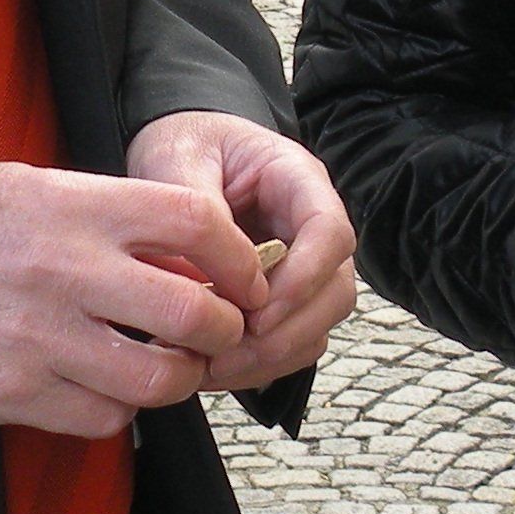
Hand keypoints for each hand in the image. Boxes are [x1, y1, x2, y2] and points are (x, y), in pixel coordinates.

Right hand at [0, 158, 267, 435]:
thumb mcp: (35, 187)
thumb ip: (113, 215)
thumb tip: (194, 253)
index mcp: (76, 207)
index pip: (195, 223)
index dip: (239, 256)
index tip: (246, 276)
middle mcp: (65, 271)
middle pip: (194, 312)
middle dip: (225, 330)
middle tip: (221, 331)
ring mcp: (40, 338)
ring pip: (157, 379)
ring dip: (178, 378)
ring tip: (167, 364)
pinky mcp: (15, 394)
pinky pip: (103, 417)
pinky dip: (119, 408)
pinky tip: (106, 385)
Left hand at [126, 110, 357, 392]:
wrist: (177, 153)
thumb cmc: (184, 145)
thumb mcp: (178, 159)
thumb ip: (199, 208)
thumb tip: (219, 275)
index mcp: (298, 180)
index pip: (331, 232)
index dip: (305, 277)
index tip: (257, 311)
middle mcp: (312, 227)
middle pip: (337, 290)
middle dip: (288, 331)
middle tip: (229, 352)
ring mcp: (303, 267)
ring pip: (318, 325)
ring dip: (272, 356)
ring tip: (212, 367)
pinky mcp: (282, 300)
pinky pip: (290, 344)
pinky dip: (257, 365)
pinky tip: (210, 368)